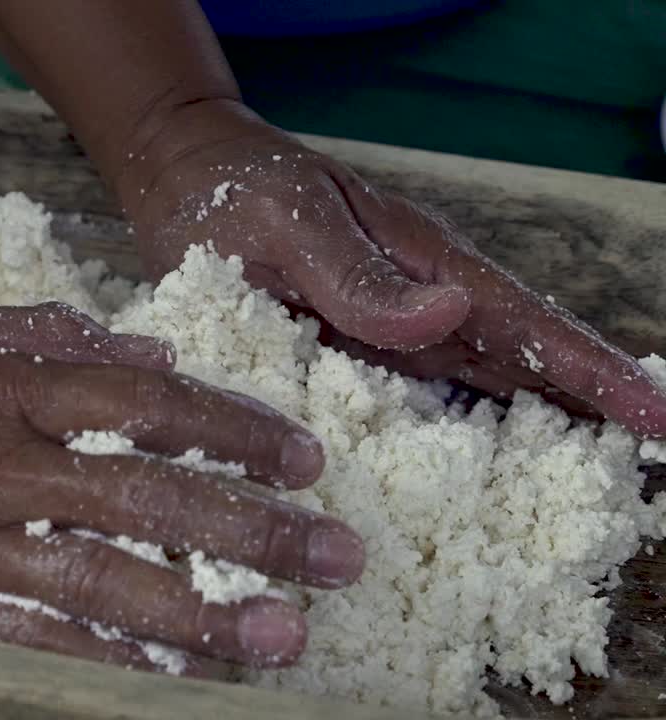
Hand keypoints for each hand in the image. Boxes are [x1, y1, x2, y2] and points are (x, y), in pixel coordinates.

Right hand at [0, 303, 363, 674]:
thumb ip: (42, 335)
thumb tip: (143, 352)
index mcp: (0, 387)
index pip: (145, 404)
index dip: (232, 429)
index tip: (299, 457)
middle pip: (148, 501)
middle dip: (252, 531)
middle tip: (336, 558)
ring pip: (102, 586)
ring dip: (200, 615)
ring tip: (284, 638)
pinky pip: (26, 642)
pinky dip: (100, 666)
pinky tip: (167, 683)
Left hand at [122, 100, 665, 436]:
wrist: (180, 183)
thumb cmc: (236, 188)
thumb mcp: (292, 219)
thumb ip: (358, 272)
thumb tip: (447, 314)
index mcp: (421, 264)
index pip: (522, 322)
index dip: (589, 370)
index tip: (653, 417)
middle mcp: (416, 306)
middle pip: (518, 364)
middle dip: (584, 414)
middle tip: (643, 473)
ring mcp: (385, 336)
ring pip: (476, 391)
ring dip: (532, 434)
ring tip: (584, 492)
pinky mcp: (346, 359)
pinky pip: (410, 406)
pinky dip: (450, 441)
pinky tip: (469, 485)